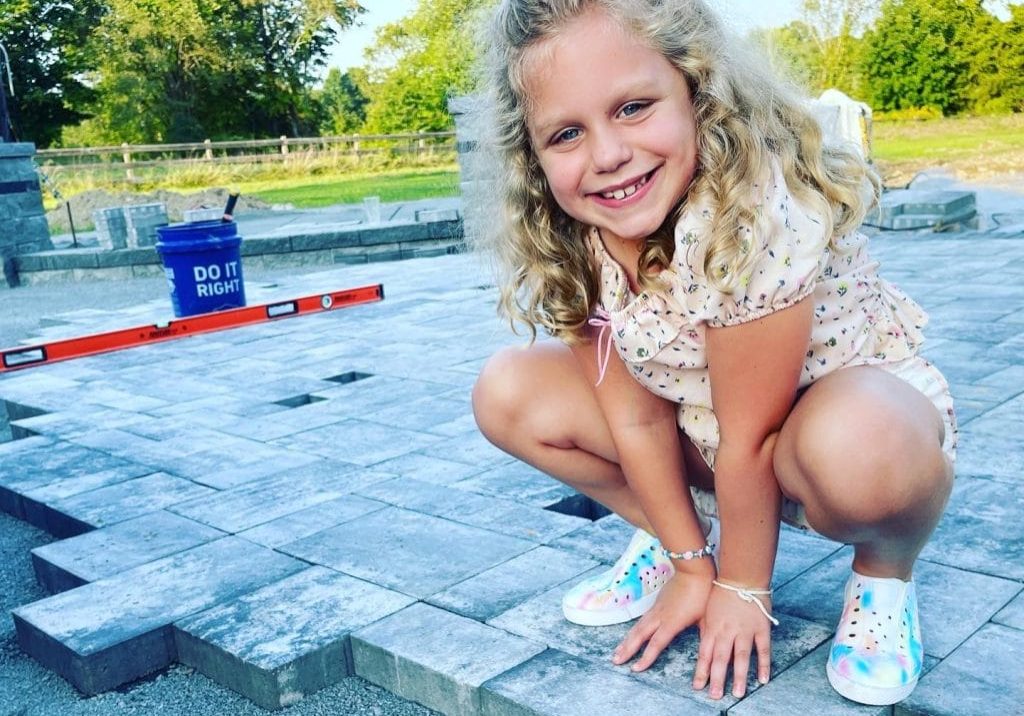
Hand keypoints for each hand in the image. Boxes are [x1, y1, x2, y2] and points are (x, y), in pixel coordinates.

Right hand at [611, 566, 713, 671]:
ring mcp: (656, 608)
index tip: (636, 669)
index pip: (656, 643)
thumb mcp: (706, 619)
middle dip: (627, 649)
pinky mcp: (656, 603)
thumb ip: (704, 638)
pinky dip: (634, 630)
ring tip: (618, 652)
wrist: (693, 569)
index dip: (646, 657)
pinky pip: (642, 619)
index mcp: (672, 622)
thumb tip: (707, 654)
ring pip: (638, 626)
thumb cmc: (703, 594)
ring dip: (627, 640)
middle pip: (639, 635)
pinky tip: (631, 635)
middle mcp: (660, 616)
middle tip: (616, 661)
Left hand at [692, 583, 772, 698]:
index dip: (701, 670)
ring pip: (741, 656)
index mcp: (712, 627)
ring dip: (739, 676)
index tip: (698, 686)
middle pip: (721, 658)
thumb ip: (706, 630)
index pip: (704, 653)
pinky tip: (762, 679)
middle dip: (716, 678)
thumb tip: (702, 648)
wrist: (741, 576)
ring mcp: (745, 630)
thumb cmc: (721, 592)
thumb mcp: (707, 611)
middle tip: (715, 695)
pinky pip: (763, 649)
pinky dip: (764, 664)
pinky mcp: (761, 628)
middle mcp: (727, 631)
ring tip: (737, 693)